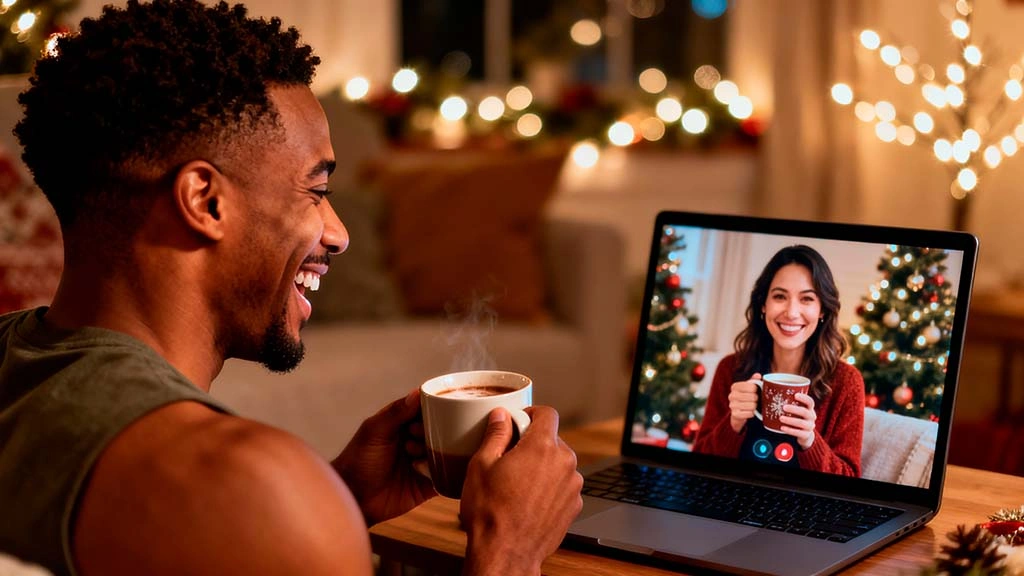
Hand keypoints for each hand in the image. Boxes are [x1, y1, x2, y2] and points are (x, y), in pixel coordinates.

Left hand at [333, 388, 435, 525]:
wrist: (353, 499)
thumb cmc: (357, 462)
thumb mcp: (374, 432)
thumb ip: (396, 413)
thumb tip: (418, 392)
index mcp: (403, 424)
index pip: (427, 409)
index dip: (434, 408)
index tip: (434, 411)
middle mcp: (417, 441)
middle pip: (442, 429)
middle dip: (437, 431)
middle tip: (416, 437)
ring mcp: (424, 462)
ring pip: (448, 451)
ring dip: (439, 452)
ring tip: (415, 457)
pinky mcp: (429, 484)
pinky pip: (448, 475)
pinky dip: (448, 471)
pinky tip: (435, 470)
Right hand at [460, 406, 582, 575]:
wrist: (506, 554)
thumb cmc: (490, 513)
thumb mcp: (481, 465)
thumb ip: (495, 434)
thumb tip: (501, 416)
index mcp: (542, 447)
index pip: (548, 413)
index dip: (531, 414)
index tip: (518, 422)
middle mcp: (565, 463)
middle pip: (552, 440)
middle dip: (533, 443)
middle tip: (509, 457)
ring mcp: (572, 486)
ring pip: (558, 463)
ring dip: (542, 466)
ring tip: (518, 484)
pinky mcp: (574, 506)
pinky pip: (562, 485)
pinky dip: (549, 487)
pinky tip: (528, 500)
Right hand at [728, 373, 760, 432]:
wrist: (738, 412)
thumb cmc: (745, 397)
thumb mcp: (748, 387)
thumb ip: (754, 381)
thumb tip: (758, 375)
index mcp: (735, 386)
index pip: (752, 387)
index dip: (756, 390)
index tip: (755, 391)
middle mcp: (732, 395)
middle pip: (753, 397)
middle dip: (756, 399)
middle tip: (754, 400)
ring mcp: (732, 405)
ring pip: (752, 406)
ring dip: (755, 407)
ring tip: (752, 405)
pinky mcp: (735, 414)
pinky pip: (750, 413)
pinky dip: (752, 413)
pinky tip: (749, 411)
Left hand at [779, 393, 816, 449]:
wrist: (804, 434)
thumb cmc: (796, 417)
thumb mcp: (795, 409)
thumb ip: (787, 401)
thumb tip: (767, 389)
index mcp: (809, 409)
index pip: (810, 402)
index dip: (804, 398)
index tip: (795, 395)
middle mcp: (811, 417)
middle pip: (805, 412)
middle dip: (795, 409)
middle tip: (784, 407)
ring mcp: (809, 426)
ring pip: (802, 423)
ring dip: (791, 420)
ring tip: (780, 418)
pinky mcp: (806, 435)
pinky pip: (799, 433)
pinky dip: (790, 430)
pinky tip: (782, 428)